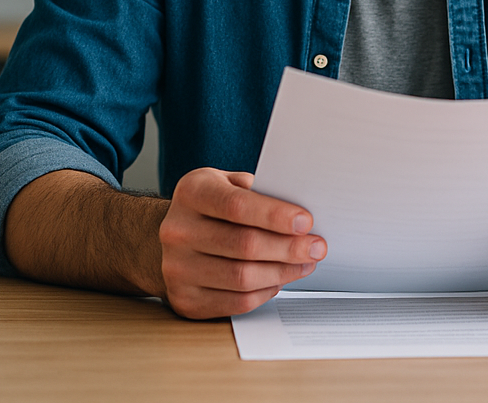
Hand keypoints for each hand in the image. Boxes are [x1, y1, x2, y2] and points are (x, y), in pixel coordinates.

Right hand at [157, 167, 325, 318]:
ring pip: (242, 278)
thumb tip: (300, 214)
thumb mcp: (227, 184)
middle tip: (317, 247)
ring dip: (283, 272)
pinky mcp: (185, 299)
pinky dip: (265, 291)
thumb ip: (258, 192)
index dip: (275, 216)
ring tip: (304, 264)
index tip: (306, 222)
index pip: (237, 206)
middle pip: (244, 245)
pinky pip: (236, 302)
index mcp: (192, 193)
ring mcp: (177, 268)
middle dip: (288, 248)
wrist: (170, 238)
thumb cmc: (210, 207)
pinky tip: (280, 279)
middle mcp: (178, 230)